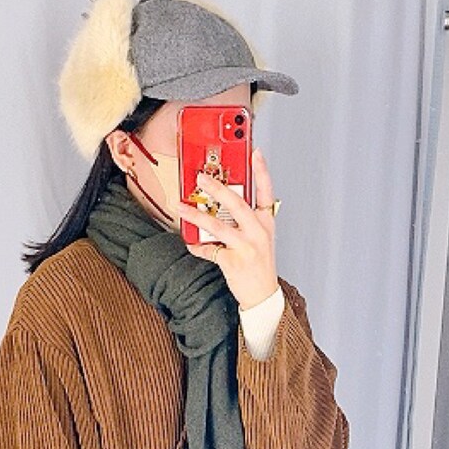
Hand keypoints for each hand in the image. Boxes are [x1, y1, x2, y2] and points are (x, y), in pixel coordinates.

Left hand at [177, 147, 278, 309]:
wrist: (263, 295)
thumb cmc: (259, 266)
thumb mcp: (261, 239)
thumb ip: (247, 221)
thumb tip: (222, 206)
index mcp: (266, 223)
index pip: (266, 192)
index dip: (262, 171)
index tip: (255, 153)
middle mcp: (258, 232)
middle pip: (237, 204)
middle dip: (217, 189)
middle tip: (202, 178)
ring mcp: (246, 247)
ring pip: (217, 226)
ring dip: (196, 216)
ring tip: (182, 208)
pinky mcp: (233, 262)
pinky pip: (210, 250)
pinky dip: (198, 247)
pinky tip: (192, 244)